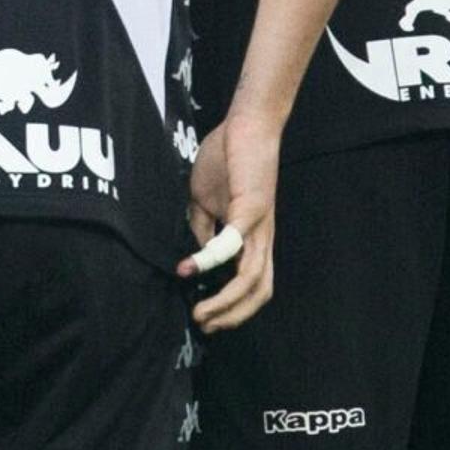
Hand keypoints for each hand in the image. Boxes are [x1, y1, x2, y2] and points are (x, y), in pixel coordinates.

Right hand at [181, 113, 277, 333]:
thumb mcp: (206, 200)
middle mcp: (261, 238)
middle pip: (259, 292)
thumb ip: (202, 228)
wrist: (246, 122)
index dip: (232, 308)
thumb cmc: (229, 157)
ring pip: (252, 279)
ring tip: (199, 312)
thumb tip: (194, 254)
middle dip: (232, 317)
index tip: (204, 318)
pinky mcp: (251, 207)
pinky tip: (188, 269)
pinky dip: (210, 260)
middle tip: (204, 327)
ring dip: (224, 302)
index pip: (251, 285)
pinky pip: (232, 242)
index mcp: (252, 238)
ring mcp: (258, 225)